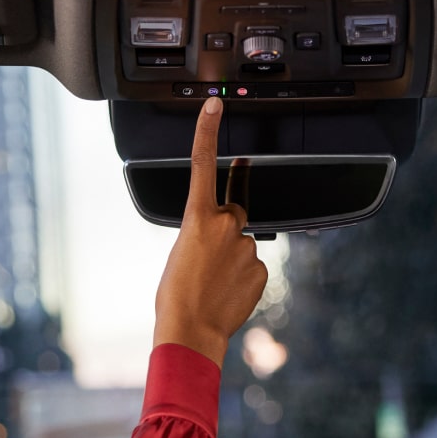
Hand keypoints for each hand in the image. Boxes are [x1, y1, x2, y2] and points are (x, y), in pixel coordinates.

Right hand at [153, 97, 268, 366]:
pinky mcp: (261, 268)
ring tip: (213, 283)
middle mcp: (226, 225)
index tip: (216, 105)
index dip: (209, 131)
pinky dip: (242, 277)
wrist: (190, 332)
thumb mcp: (180, 253)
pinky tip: (227, 292)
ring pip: (242, 243)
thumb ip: (204, 234)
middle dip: (225, 226)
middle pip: (234, 211)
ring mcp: (246, 246)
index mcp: (197, 217)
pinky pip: (253, 266)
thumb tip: (221, 239)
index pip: (203, 163)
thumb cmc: (175, 296)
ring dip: (231, 258)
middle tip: (208, 255)